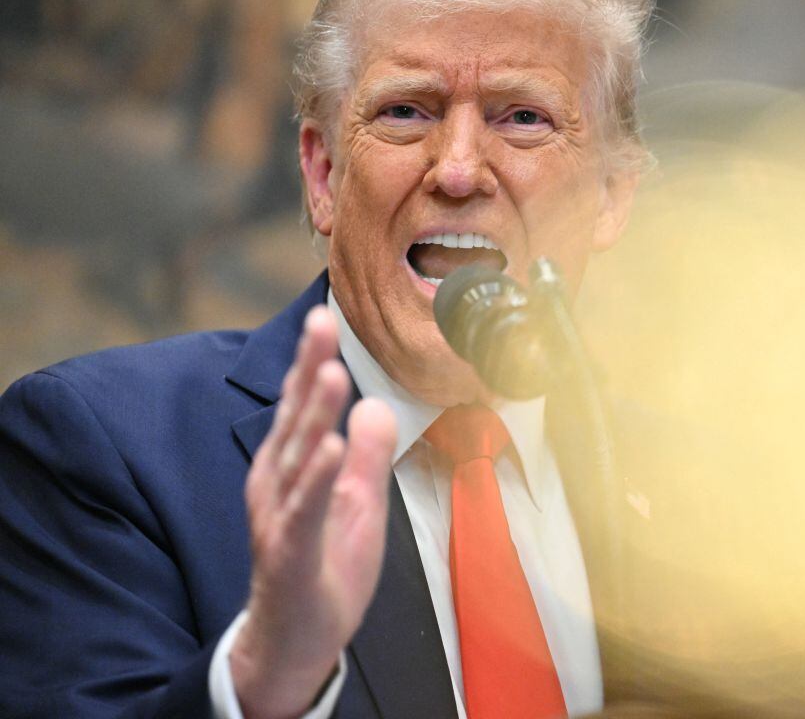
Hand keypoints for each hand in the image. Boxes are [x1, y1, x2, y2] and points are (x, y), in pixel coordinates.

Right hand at [230, 306, 396, 718]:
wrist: (298, 637)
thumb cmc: (325, 565)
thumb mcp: (359, 500)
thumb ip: (367, 453)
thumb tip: (376, 403)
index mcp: (293, 468)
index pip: (303, 407)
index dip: (311, 362)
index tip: (323, 316)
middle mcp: (278, 485)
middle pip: (296, 419)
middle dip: (309, 370)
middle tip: (321, 322)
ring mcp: (281, 518)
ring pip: (299, 458)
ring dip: (314, 414)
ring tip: (331, 372)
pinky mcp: (292, 553)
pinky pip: (306, 512)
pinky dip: (319, 480)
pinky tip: (332, 448)